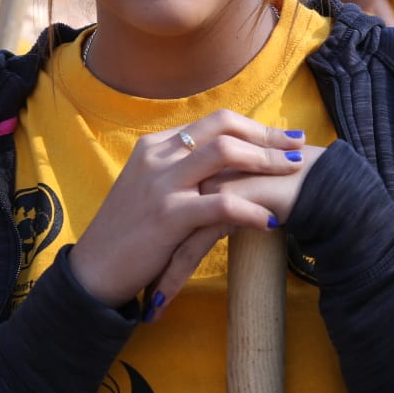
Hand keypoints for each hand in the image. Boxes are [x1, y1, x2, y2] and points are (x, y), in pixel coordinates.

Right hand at [66, 111, 304, 311]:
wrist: (94, 271)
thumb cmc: (129, 234)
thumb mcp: (151, 190)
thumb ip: (182, 173)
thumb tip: (229, 166)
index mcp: (155, 146)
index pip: (214, 122)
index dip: (252, 127)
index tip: (282, 137)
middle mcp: (158, 156)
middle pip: (223, 128)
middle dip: (267, 136)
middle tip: (299, 147)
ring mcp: (161, 183)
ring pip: (224, 154)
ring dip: (266, 162)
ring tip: (293, 176)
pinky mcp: (167, 216)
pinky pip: (220, 204)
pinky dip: (250, 209)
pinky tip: (270, 220)